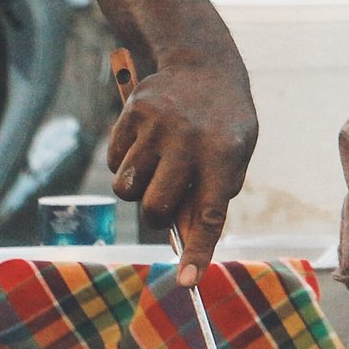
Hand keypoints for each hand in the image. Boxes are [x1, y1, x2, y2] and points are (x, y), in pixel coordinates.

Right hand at [107, 59, 256, 287]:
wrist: (204, 65)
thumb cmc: (223, 125)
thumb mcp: (234, 155)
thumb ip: (211, 194)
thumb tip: (182, 239)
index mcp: (225, 153)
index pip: (211, 214)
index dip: (199, 252)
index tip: (188, 283)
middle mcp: (189, 139)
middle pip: (155, 209)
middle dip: (158, 217)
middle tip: (167, 202)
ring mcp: (157, 124)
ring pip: (126, 189)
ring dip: (138, 190)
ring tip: (157, 167)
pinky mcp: (131, 113)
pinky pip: (114, 163)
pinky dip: (126, 163)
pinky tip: (147, 143)